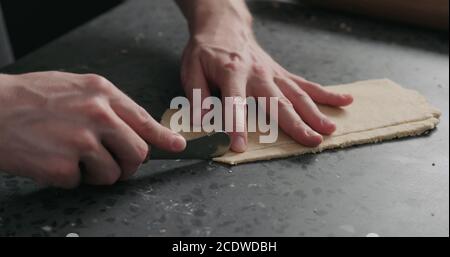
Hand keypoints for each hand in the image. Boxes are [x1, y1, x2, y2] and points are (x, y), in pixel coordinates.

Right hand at [0, 72, 185, 187]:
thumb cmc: (32, 98)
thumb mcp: (77, 89)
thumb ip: (109, 107)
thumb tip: (137, 128)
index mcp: (102, 93)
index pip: (145, 120)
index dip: (164, 137)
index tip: (178, 146)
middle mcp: (98, 116)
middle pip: (138, 153)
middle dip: (129, 164)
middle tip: (114, 163)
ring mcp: (82, 142)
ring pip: (113, 174)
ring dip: (98, 173)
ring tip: (74, 157)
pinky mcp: (64, 167)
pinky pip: (82, 183)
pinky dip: (70, 178)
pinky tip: (54, 160)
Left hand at [179, 3, 352, 151]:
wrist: (224, 26)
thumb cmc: (206, 50)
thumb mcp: (191, 69)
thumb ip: (197, 95)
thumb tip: (202, 122)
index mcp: (232, 72)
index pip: (234, 102)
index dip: (236, 125)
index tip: (239, 146)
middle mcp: (258, 73)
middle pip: (278, 102)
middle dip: (295, 124)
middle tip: (310, 142)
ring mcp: (273, 74)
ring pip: (298, 95)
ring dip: (315, 113)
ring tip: (330, 130)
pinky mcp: (282, 73)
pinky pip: (306, 84)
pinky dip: (325, 94)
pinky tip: (344, 101)